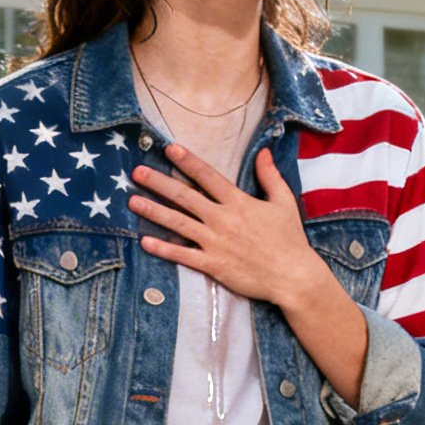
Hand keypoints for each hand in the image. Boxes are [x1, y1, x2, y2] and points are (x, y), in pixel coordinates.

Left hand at [127, 147, 323, 309]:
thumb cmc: (290, 239)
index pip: (208, 176)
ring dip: (153, 212)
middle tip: (137, 172)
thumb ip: (269, 176)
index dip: (187, 161)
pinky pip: (183, 255)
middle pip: (185, 197)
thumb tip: (263, 151)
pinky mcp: (213, 265)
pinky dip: (163, 249)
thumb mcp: (283, 201)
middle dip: (159, 183)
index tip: (168, 149)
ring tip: (132, 202)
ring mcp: (216, 243)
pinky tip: (145, 242)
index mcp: (239, 202)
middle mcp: (223, 219)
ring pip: (178, 224)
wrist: (292, 276)